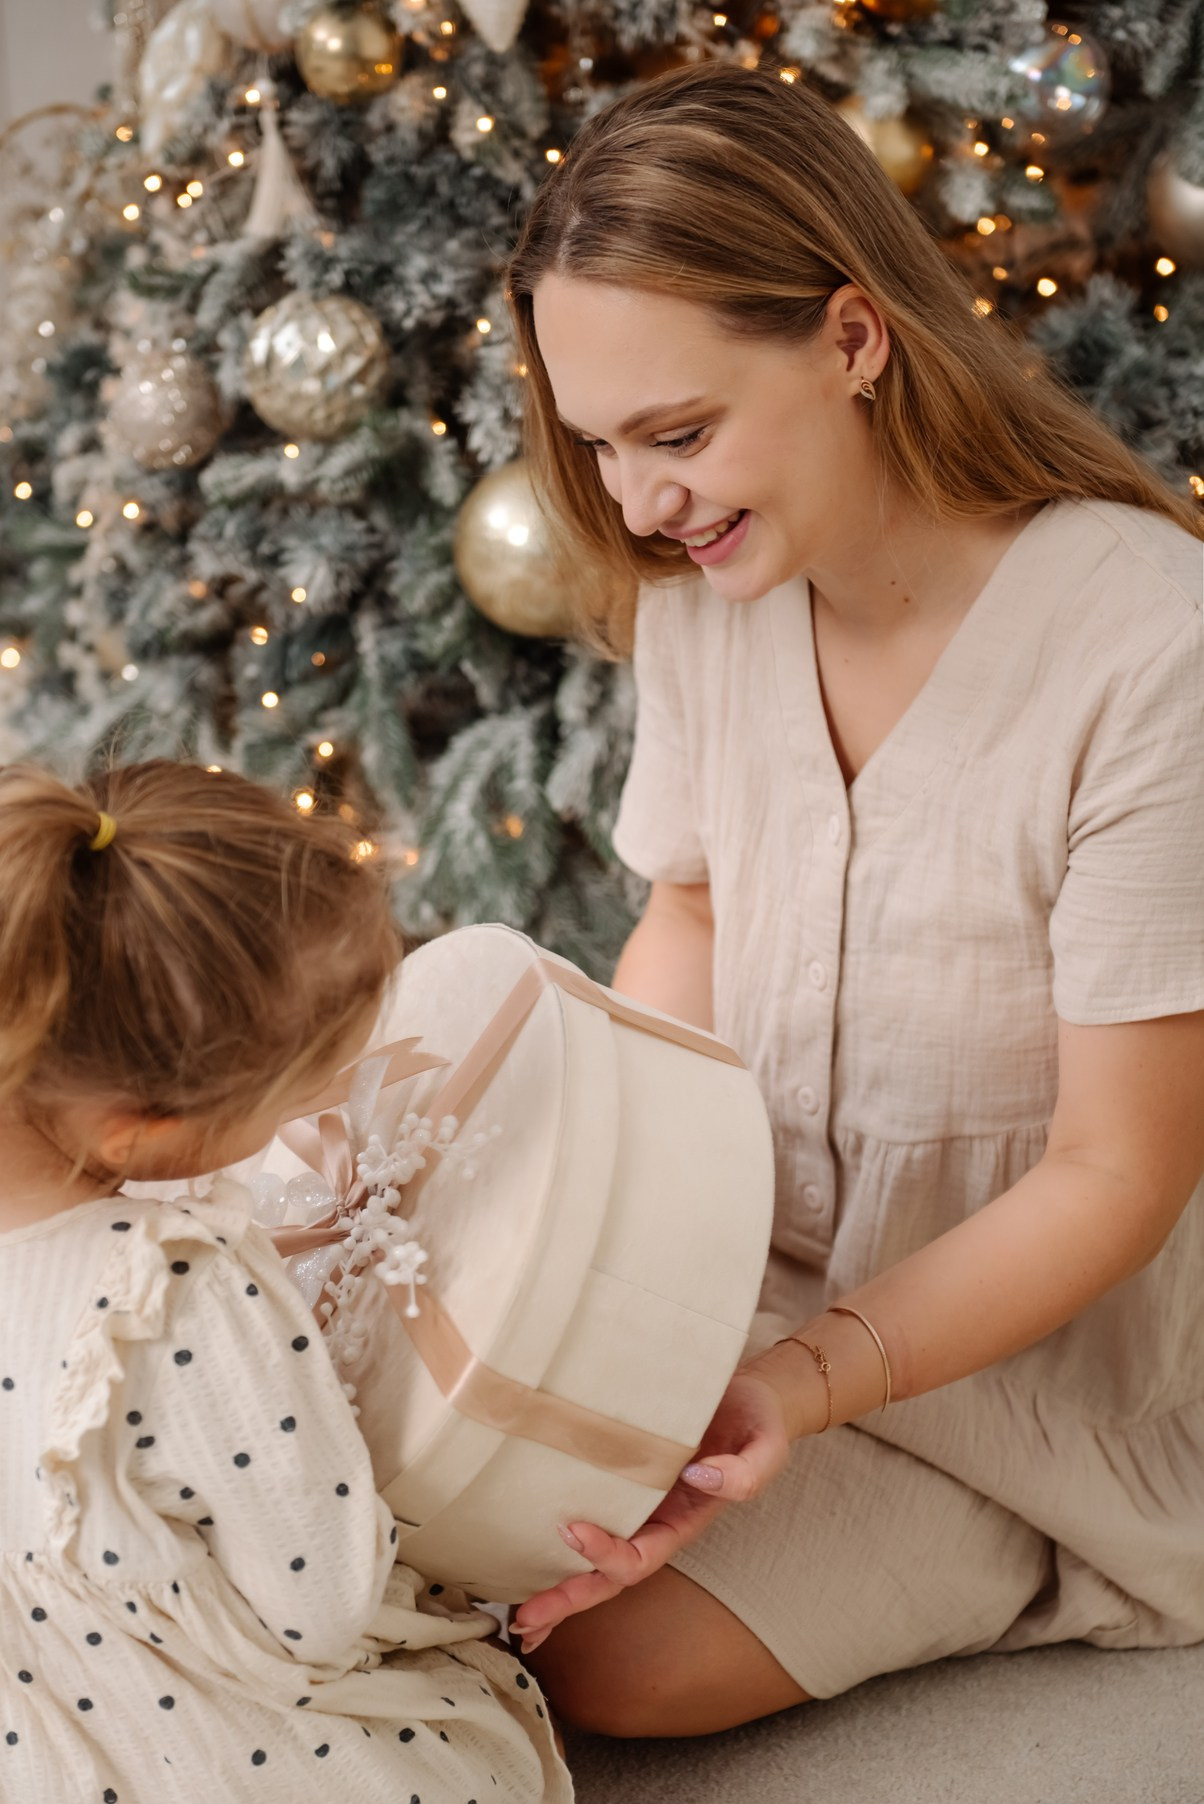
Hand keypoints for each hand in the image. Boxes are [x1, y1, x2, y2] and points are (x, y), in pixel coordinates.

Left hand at [512, 1365, 794, 1654]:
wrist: (749, 1396)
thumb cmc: (757, 1421)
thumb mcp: (766, 1446)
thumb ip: (744, 1472)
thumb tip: (699, 1477)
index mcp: (684, 1521)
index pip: (641, 1556)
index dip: (606, 1554)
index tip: (571, 1529)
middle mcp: (655, 1522)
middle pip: (607, 1576)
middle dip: (568, 1600)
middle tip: (524, 1620)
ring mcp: (634, 1505)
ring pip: (591, 1559)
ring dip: (555, 1588)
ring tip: (515, 1618)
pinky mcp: (616, 1478)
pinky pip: (585, 1515)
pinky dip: (554, 1543)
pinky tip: (522, 1553)